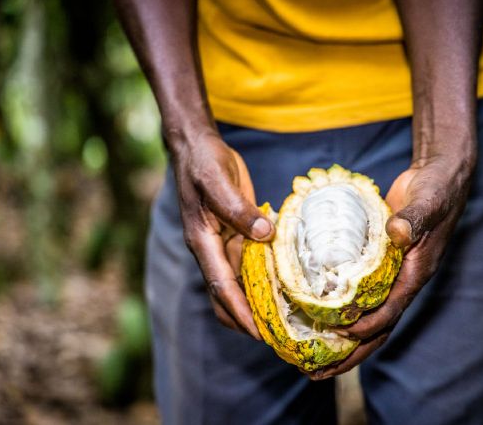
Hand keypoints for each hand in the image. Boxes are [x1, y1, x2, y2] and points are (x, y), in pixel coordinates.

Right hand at [169, 128, 274, 339]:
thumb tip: (266, 234)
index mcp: (202, 240)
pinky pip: (249, 261)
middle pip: (226, 293)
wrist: (197, 147)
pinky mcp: (236, 232)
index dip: (238, 311)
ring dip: (257, 299)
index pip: (220, 285)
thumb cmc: (203, 163)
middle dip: (246, 317)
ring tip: (284, 318)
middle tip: (275, 336)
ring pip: (239, 280)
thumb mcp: (218, 181)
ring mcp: (223, 241)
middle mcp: (211, 247)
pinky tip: (284, 283)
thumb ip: (238, 209)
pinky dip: (263, 275)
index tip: (258, 332)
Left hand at [310, 149, 475, 379]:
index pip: (390, 310)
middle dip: (350, 354)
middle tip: (316, 373)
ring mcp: (391, 276)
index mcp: (415, 273)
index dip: (368, 326)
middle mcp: (403, 282)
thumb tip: (398, 232)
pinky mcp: (380, 266)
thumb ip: (414, 218)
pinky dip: (343, 313)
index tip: (342, 336)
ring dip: (343, 342)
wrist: (440, 180)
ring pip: (368, 318)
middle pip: (378, 328)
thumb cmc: (435, 191)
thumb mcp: (427, 203)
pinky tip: (318, 317)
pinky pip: (361, 297)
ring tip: (312, 359)